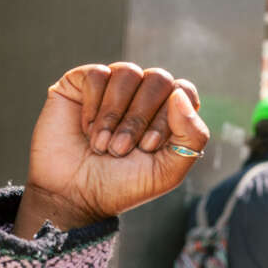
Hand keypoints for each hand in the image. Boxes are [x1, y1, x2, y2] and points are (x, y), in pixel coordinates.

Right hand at [15, 62, 209, 237]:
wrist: (75, 194)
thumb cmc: (123, 184)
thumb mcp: (169, 171)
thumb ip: (192, 136)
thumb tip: (180, 95)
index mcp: (169, 112)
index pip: (183, 91)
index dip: (167, 118)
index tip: (148, 147)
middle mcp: (144, 93)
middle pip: (158, 78)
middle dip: (139, 118)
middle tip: (120, 150)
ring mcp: (114, 86)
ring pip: (128, 73)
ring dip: (114, 114)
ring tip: (103, 145)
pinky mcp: (82, 82)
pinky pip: (97, 74)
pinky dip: (93, 106)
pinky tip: (87, 129)